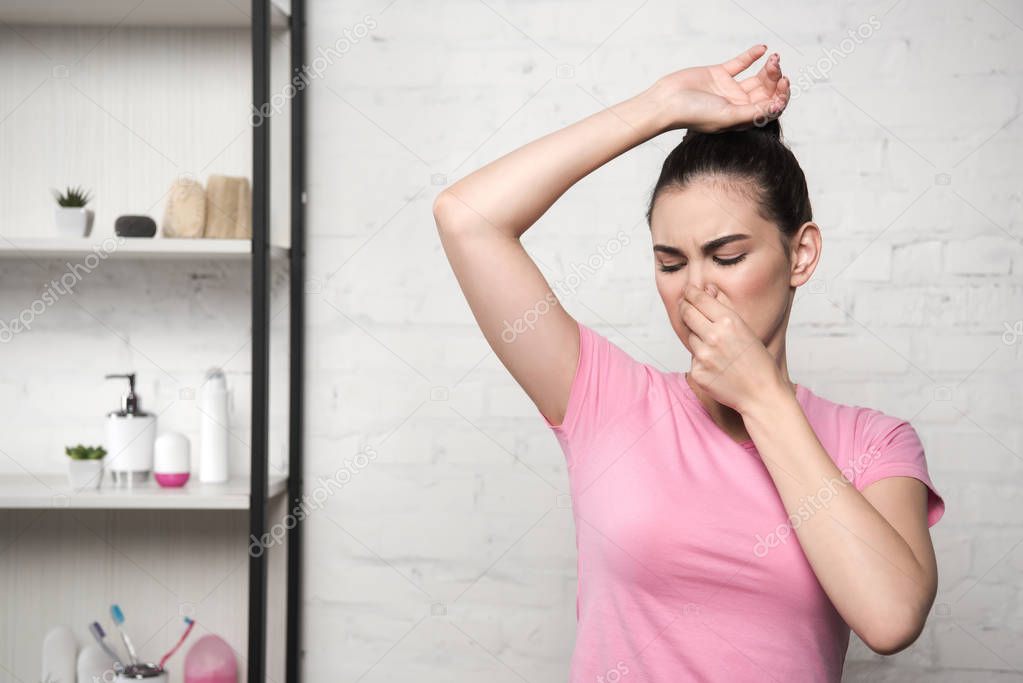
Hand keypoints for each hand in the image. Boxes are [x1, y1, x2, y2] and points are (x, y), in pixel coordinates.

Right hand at [646, 45, 790, 132]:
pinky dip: (752, 55)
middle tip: (776, 67)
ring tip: (772, 58)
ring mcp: (729, 89)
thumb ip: (752, 113)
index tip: (783, 84)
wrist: (666, 102)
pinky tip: (761, 49)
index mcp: (742, 118)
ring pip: (757, 77)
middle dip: (776, 79)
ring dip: (768, 68)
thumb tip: (777, 108)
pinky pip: (740, 63)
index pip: (770, 108)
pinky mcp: (719, 74)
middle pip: (766, 91)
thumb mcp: (727, 117)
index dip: (781, 97)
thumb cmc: (693, 115)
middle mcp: (738, 105)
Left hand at [679, 283, 784, 414]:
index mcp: (729, 322)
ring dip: (697, 338)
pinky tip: (717, 366)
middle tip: (685, 305)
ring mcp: (704, 356)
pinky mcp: (697, 373)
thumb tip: (707, 289)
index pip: (699, 299)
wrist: (762, 394)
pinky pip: (693, 358)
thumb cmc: (757, 361)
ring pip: (690, 337)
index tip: (687, 290)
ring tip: (716, 347)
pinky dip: (701, 360)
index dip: (690, 292)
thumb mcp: (746, 329)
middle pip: (687, 313)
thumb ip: (724, 309)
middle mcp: (714, 336)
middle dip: (685, 307)